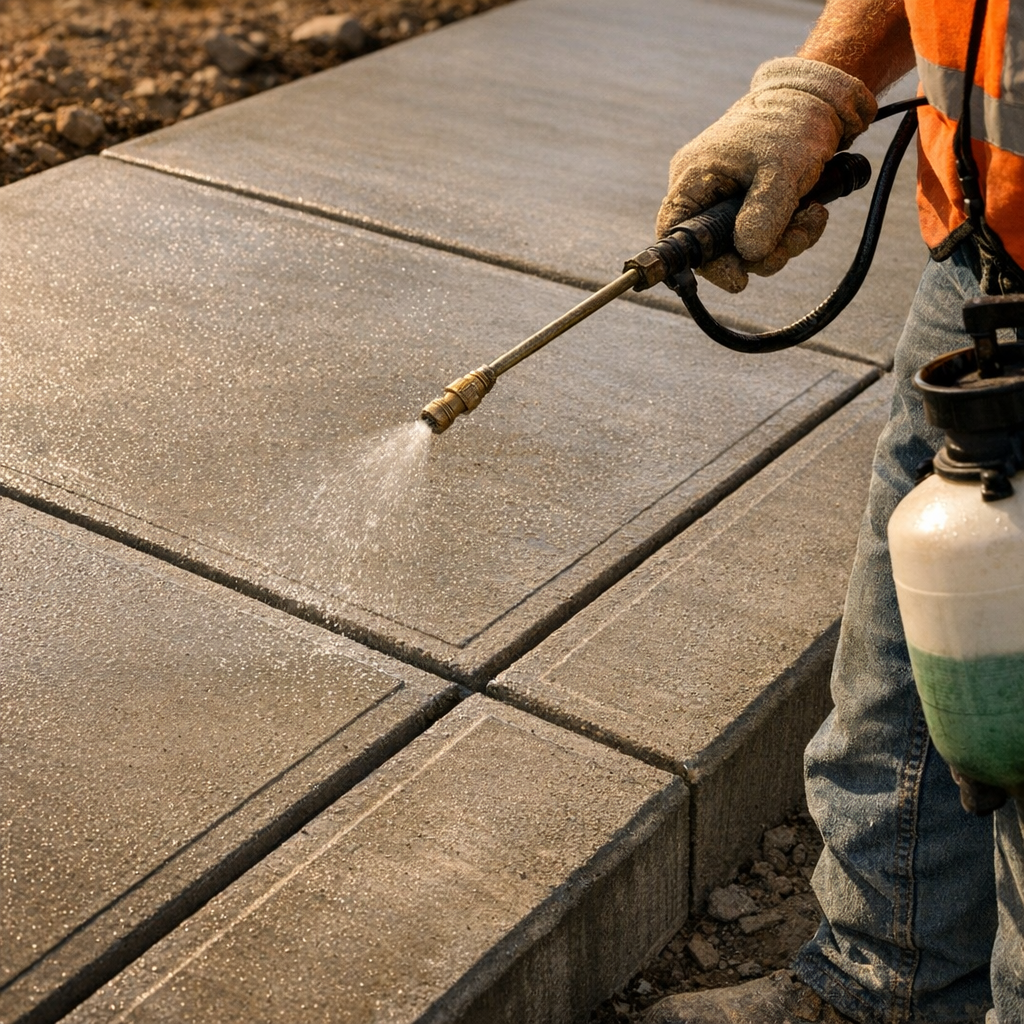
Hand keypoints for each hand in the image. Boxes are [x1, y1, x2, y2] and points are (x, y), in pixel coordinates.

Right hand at [656, 58, 875, 291]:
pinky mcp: (751, 204)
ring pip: (746, 247)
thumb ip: (762, 215)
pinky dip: (790, 233)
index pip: (675, 233)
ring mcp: (728, 199)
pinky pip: (764, 235)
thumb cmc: (792, 123)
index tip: (737, 279)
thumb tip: (749, 256)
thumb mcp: (781, 170)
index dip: (701, 263)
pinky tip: (812, 212)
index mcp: (694, 177)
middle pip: (718, 249)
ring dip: (784, 243)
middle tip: (794, 242)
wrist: (821, 100)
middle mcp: (704, 191)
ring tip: (813, 217)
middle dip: (761, 254)